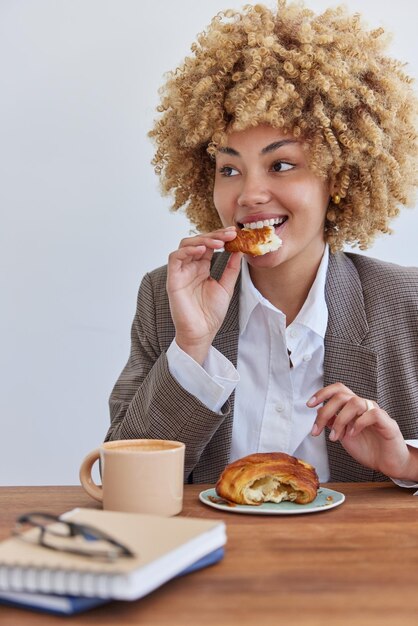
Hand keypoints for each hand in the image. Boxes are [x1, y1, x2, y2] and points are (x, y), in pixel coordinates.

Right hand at [167, 227, 240, 363]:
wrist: (202, 332)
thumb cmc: (211, 314)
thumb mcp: (226, 287)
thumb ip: (231, 269)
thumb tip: (239, 251)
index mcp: (201, 268)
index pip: (209, 245)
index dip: (221, 237)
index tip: (235, 233)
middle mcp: (190, 267)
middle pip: (198, 241)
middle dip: (214, 235)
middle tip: (230, 234)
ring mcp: (181, 272)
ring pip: (186, 245)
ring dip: (202, 240)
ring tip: (219, 242)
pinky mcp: (173, 279)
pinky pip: (175, 258)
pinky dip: (187, 251)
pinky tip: (202, 250)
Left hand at [308, 383, 417, 480]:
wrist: (387, 463)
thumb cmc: (368, 448)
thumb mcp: (343, 435)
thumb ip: (333, 423)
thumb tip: (319, 412)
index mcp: (353, 407)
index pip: (338, 390)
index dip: (322, 393)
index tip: (309, 405)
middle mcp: (364, 406)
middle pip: (342, 395)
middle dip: (325, 411)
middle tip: (317, 430)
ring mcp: (375, 412)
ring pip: (355, 402)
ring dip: (340, 420)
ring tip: (335, 437)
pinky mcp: (387, 423)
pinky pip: (372, 414)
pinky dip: (358, 423)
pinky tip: (352, 434)